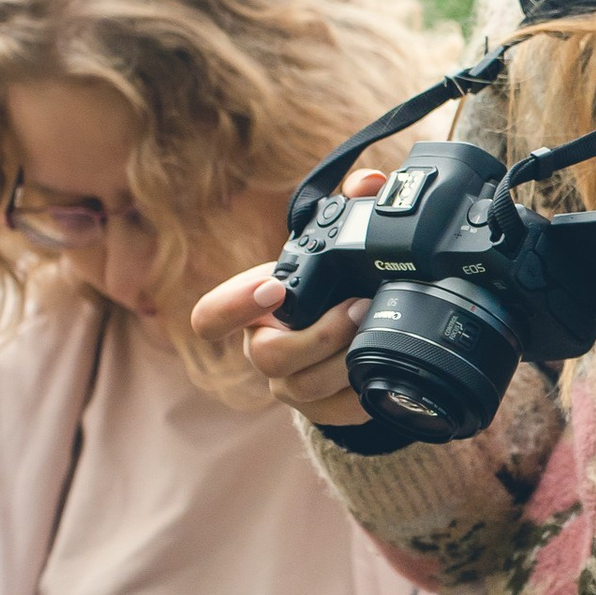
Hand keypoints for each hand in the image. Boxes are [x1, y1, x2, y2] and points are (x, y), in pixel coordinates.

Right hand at [192, 163, 385, 428]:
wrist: (361, 337)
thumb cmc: (337, 286)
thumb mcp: (342, 246)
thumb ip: (352, 207)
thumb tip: (369, 183)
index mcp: (256, 307)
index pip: (212, 316)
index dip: (233, 305)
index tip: (274, 287)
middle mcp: (265, 348)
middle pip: (267, 357)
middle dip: (317, 333)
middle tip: (358, 305)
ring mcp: (290, 385)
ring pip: (303, 388)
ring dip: (344, 360)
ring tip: (376, 328)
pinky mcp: (323, 411)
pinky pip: (337, 410)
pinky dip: (363, 387)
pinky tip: (383, 363)